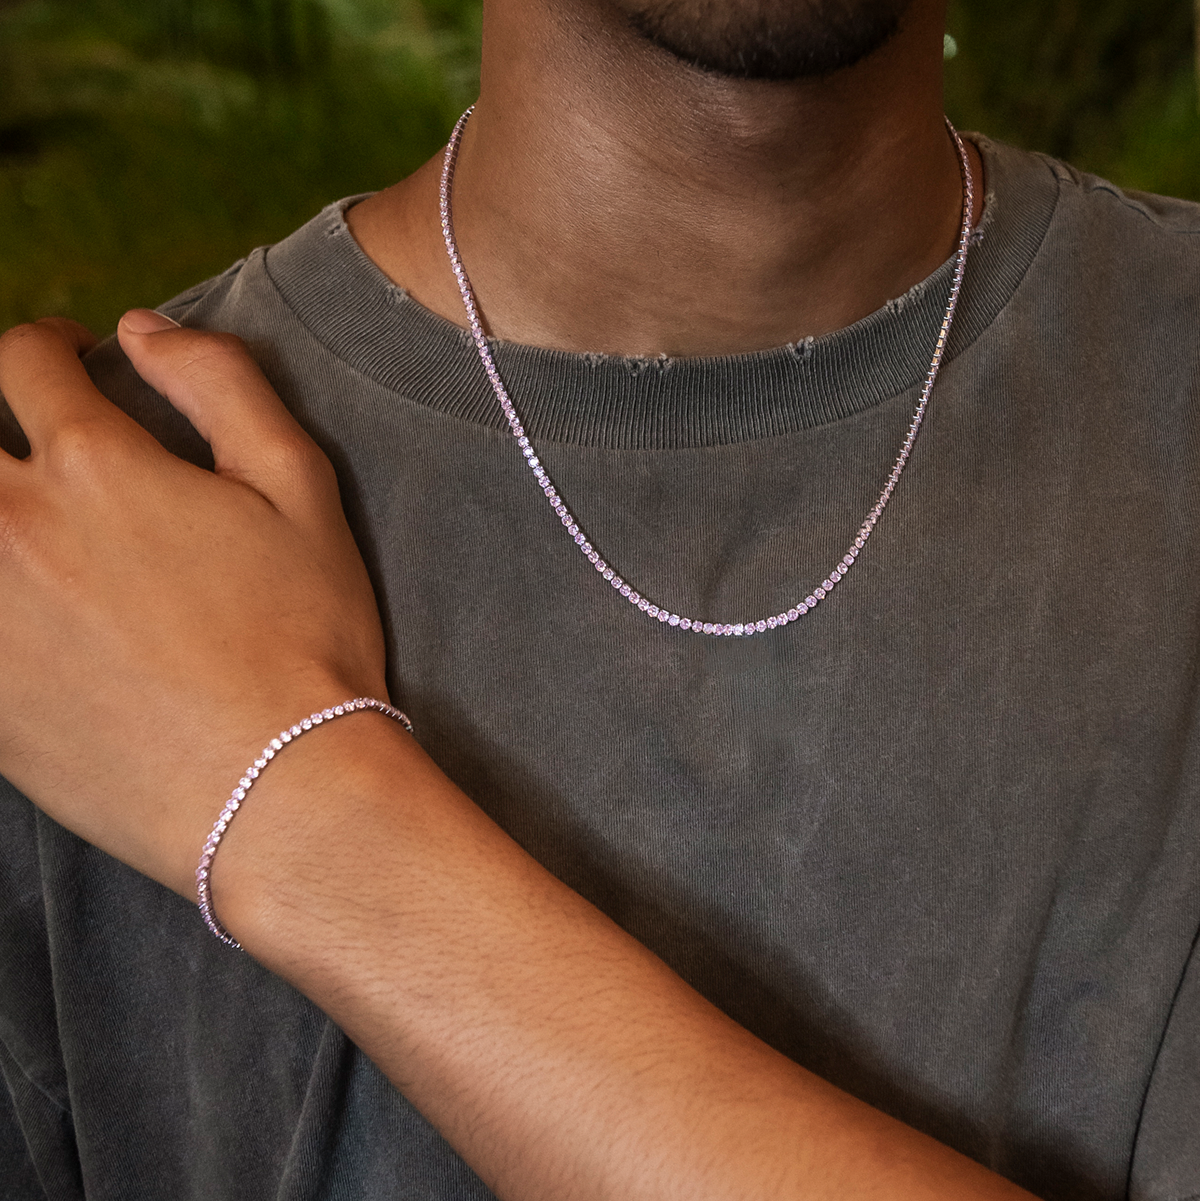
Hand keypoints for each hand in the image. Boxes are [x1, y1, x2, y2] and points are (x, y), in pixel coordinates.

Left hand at [0, 312, 389, 895]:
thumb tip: (144, 329)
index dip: (50, 345)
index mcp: (94, 465)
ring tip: (33, 521)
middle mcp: (13, 526)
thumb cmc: (305, 637)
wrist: (277, 789)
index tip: (73, 362)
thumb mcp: (300, 490)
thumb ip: (222, 384)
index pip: (25, 360)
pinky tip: (31, 606)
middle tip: (36, 440)